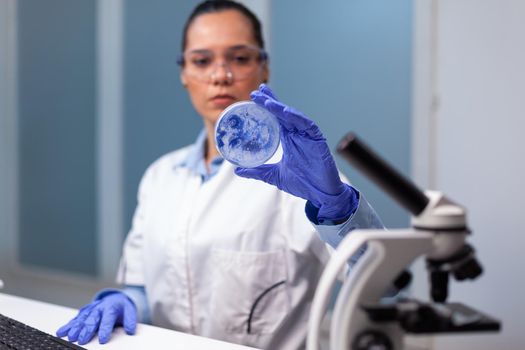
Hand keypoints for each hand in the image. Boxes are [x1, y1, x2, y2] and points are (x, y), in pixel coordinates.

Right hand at [56, 292, 136, 344]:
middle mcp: (99, 308)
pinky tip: (61, 332)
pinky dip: (68, 325)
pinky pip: (75, 318)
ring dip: (75, 328)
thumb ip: (130, 320)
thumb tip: (131, 330)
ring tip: (70, 337)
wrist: (115, 298)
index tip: (102, 339)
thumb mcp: (130, 311)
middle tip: (82, 340)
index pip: (107, 319)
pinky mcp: (84, 312)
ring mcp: (90, 309)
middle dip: (86, 330)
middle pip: (92, 319)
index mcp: (110, 307)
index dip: (105, 329)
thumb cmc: (121, 307)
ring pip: (82, 318)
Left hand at [235, 84, 358, 221]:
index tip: (254, 96)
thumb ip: (257, 171)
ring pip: (293, 117)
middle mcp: (297, 135)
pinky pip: (307, 125)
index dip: (266, 106)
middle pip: (282, 113)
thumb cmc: (302, 183)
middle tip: (257, 91)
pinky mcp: (318, 140)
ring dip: (280, 107)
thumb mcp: (274, 176)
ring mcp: (308, 136)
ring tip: (266, 100)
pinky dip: (296, 117)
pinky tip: (285, 112)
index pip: (275, 118)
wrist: (321, 195)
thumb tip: (237, 170)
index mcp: (288, 139)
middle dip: (270, 101)